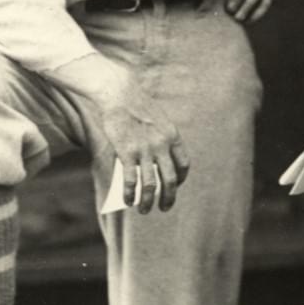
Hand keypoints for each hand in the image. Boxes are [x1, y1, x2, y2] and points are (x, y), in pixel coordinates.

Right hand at [51, 54, 189, 213]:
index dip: (180, 179)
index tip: (174, 186)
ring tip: (144, 210)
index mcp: (173, 136)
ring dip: (148, 202)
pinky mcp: (127, 152)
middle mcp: (162, 145)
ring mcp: (145, 150)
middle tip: (164, 208)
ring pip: (150, 185)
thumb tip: (150, 168)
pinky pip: (131, 180)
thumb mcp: (156, 122)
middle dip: (168, 198)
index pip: (183, 164)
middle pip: (170, 179)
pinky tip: (128, 201)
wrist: (120, 94)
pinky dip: (131, 195)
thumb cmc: (136, 108)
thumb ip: (157, 143)